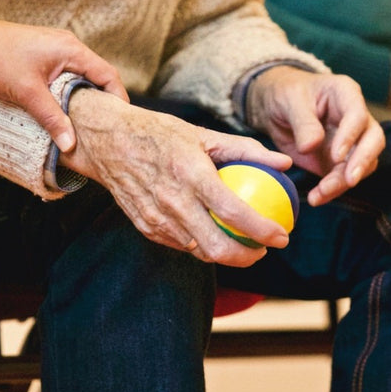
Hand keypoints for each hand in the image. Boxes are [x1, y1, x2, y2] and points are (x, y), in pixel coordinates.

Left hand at [0, 19, 128, 152]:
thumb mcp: (28, 93)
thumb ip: (52, 118)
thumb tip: (70, 145)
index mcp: (72, 50)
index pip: (108, 75)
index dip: (118, 98)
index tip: (120, 121)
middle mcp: (69, 45)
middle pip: (99, 75)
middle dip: (104, 100)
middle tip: (106, 125)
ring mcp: (58, 48)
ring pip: (83, 75)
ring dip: (87, 96)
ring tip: (88, 120)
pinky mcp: (46, 53)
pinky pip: (69, 73)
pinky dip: (73, 90)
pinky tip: (66, 107)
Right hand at [60, 89, 293, 266]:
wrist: (109, 142)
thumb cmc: (158, 134)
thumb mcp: (202, 133)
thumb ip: (245, 149)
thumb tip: (283, 162)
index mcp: (190, 174)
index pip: (234, 212)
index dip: (263, 230)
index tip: (281, 236)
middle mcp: (172, 201)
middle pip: (217, 247)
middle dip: (247, 257)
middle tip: (262, 249)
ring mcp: (156, 218)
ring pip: (198, 251)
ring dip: (224, 253)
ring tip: (239, 242)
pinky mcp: (145, 226)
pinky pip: (179, 244)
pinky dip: (199, 244)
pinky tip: (209, 232)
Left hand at [247, 66, 384, 205]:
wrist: (274, 107)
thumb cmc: (286, 94)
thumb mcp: (290, 101)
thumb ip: (303, 123)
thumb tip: (311, 146)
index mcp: (345, 94)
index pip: (358, 116)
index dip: (350, 137)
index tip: (335, 155)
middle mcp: (355, 118)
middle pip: (372, 141)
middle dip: (361, 162)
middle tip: (348, 180)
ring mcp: (350, 141)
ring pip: (360, 164)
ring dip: (343, 182)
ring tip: (321, 193)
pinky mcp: (338, 160)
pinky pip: (341, 177)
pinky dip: (331, 190)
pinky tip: (317, 198)